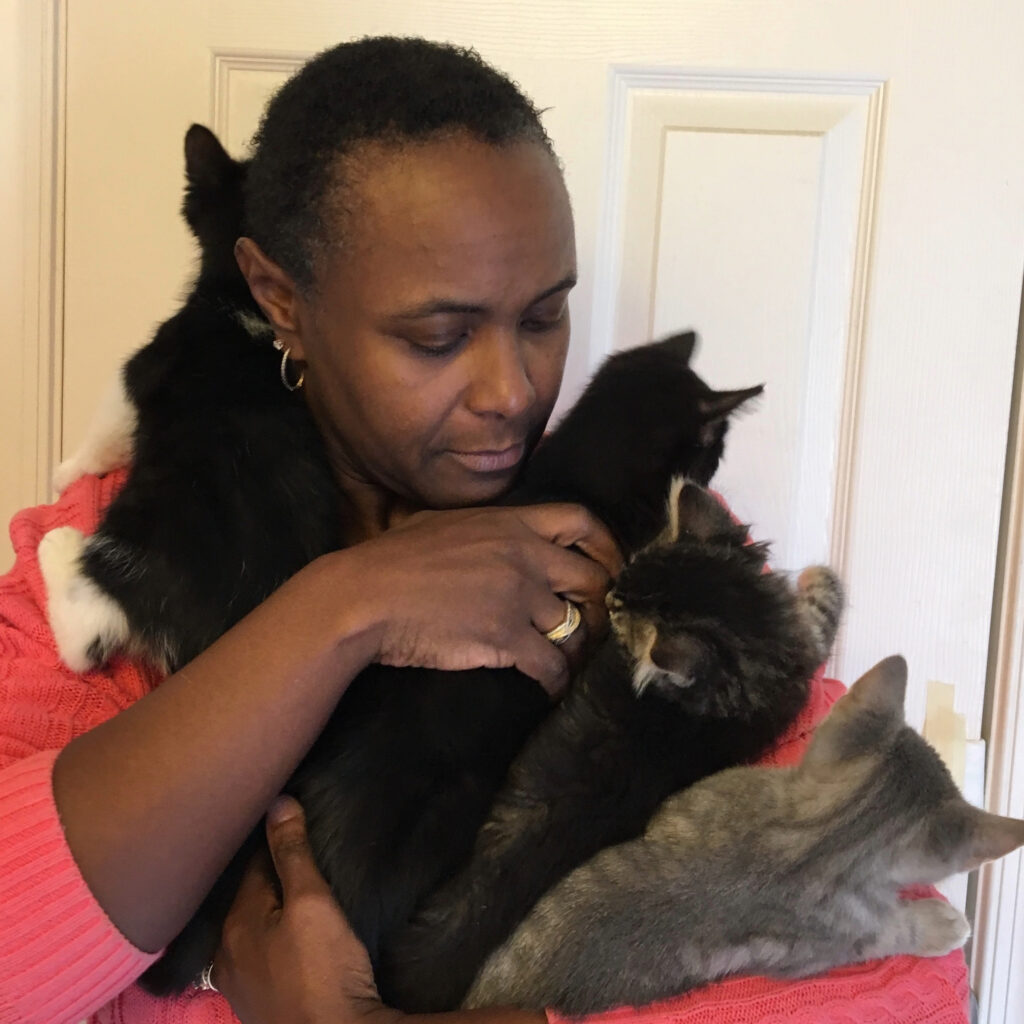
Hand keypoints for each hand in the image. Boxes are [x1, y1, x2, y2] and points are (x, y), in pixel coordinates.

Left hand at [213, 796, 399, 1023]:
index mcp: (233, 925)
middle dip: (270, 875)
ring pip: (254, 929)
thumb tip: (277, 802)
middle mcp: (226, 956)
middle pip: (249, 898)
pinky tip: (292, 937)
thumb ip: (292, 854)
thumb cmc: (322, 972)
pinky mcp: (260, 1007)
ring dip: (271, 910)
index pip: (251, 865)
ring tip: (298, 890)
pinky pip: (263, 957)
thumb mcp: (313, 903)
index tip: (291, 818)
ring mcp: (241, 987)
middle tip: (299, 849)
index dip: (273, 840)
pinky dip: (274, 939)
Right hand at [344, 504, 621, 695]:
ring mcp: (519, 598)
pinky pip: (551, 664)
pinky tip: (549, 689)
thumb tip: (485, 533)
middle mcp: (525, 556)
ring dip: (577, 648)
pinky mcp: (507, 639)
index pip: (581, 521)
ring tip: (569, 661)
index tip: (605, 567)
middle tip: (588, 624)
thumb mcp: (441, 523)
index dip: (604, 546)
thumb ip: (478, 526)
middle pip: (592, 579)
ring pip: (576, 627)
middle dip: (597, 605)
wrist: (363, 596)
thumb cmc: (390, 559)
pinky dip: (555, 681)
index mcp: (510, 523)